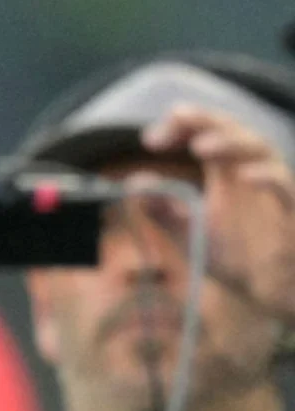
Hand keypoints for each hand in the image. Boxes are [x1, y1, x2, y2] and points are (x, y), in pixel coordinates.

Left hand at [143, 104, 294, 319]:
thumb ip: (161, 208)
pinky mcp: (293, 208)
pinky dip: (267, 177)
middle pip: (232, 129)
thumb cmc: (234, 254)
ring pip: (261, 148)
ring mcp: (275, 186)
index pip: (203, 131)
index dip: (179, 126)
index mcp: (225, 169)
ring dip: (230, 142)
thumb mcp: (188, 230)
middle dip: (203, 120)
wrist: (270, 292)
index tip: (150, 140)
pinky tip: (245, 176)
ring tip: (200, 146)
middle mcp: (251, 169)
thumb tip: (132, 183)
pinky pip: (285, 185)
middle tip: (175, 118)